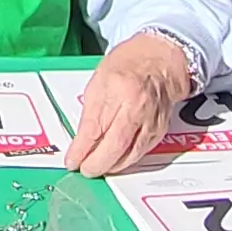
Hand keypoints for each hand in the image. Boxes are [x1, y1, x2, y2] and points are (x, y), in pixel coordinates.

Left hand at [65, 32, 196, 177]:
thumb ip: (90, 112)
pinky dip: (126, 161)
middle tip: (85, 170)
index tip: (72, 161)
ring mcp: (151, 119)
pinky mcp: (159, 130)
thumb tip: (80, 141)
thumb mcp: (98, 81)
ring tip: (97, 168)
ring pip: (131, 154)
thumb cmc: (127, 65)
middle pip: (116, 145)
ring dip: (111, 166)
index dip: (81, 149)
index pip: (95, 127)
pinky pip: (141, 152)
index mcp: (118, 89)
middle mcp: (137, 106)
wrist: (159, 60)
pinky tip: (115, 162)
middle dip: (97, 163)